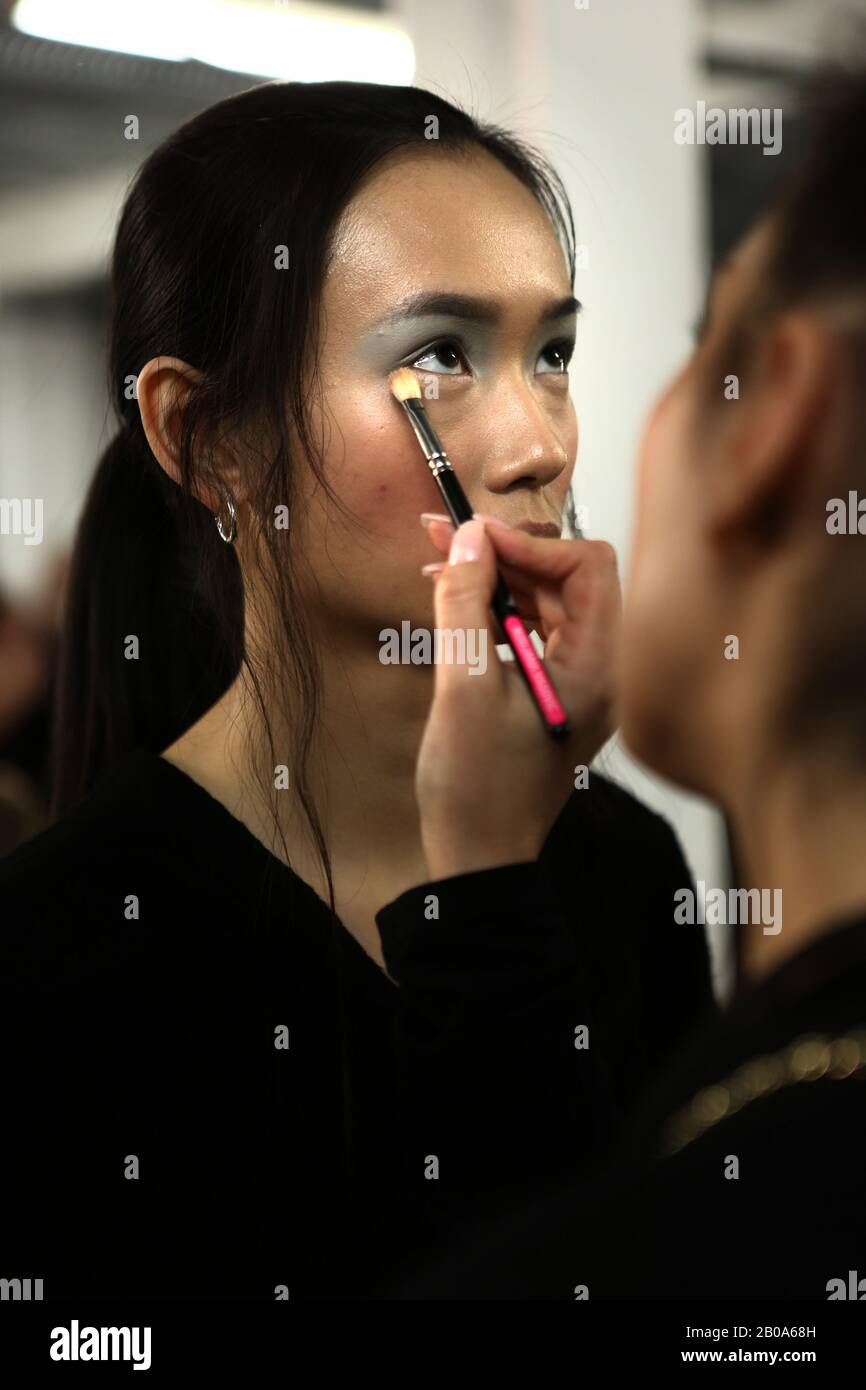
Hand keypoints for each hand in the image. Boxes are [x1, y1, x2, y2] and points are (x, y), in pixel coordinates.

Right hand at [416, 515, 621, 878]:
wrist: (478, 860)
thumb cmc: (476, 787)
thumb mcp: (462, 687)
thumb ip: (466, 604)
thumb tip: (467, 538)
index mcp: (595, 670)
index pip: (588, 568)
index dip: (531, 544)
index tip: (473, 539)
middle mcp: (598, 674)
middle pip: (568, 583)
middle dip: (508, 555)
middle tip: (444, 539)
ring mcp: (576, 688)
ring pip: (547, 606)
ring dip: (498, 581)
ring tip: (439, 567)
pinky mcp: (551, 699)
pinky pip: (532, 636)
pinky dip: (496, 614)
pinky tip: (454, 608)